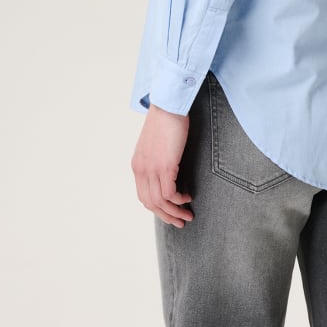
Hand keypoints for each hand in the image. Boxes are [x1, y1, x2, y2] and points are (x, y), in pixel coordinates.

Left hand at [131, 104, 193, 226]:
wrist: (168, 105)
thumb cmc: (166, 121)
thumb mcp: (155, 144)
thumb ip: (156, 160)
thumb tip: (167, 172)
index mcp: (138, 165)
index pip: (144, 196)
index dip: (157, 208)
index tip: (170, 212)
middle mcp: (141, 170)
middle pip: (150, 204)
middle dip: (166, 216)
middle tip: (180, 222)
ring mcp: (152, 169)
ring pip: (160, 202)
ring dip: (175, 212)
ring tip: (187, 215)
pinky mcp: (166, 166)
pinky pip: (170, 193)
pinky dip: (179, 200)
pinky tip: (188, 197)